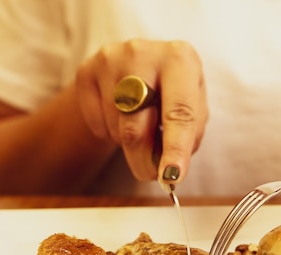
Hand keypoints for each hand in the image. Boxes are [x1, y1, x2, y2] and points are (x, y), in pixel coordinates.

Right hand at [76, 39, 207, 183]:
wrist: (140, 64)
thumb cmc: (175, 90)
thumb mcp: (194, 106)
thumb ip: (189, 136)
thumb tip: (169, 171)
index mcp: (179, 59)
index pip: (179, 112)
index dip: (175, 148)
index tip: (171, 176)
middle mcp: (142, 53)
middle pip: (137, 128)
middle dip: (144, 161)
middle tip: (151, 175)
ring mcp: (109, 60)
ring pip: (117, 129)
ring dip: (130, 145)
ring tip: (142, 127)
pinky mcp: (86, 71)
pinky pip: (96, 124)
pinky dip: (110, 133)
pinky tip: (121, 118)